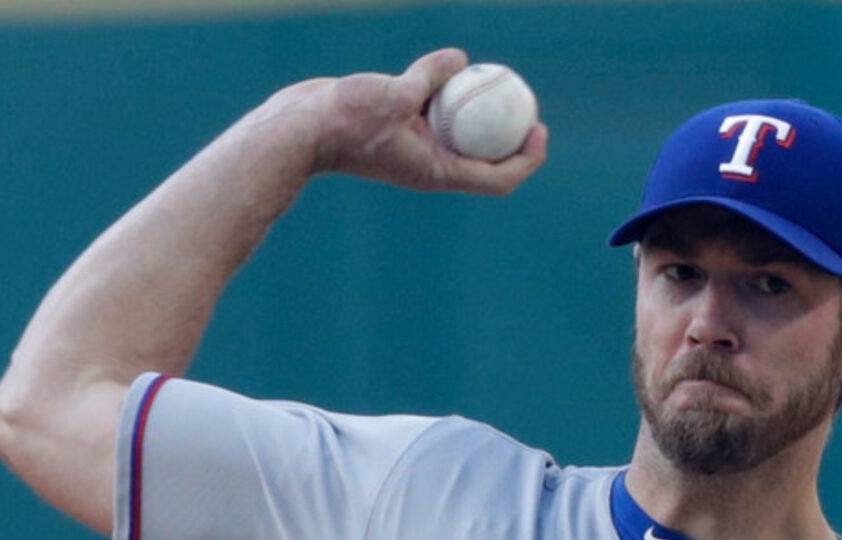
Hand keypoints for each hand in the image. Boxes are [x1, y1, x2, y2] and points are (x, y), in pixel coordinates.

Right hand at [304, 49, 547, 195]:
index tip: (539, 129)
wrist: (301, 128)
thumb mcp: (392, 96)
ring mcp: (415, 147)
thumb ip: (428, 78)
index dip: (526, 159)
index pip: (497, 178)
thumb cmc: (344, 121)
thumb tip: (460, 60)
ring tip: (498, 81)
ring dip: (481, 113)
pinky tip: (454, 64)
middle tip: (529, 104)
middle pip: (486, 158)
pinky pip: (436, 111)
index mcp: (438, 171)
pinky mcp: (400, 126)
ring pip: (461, 132)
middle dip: (512, 136)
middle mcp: (431, 164)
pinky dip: (448, 92)